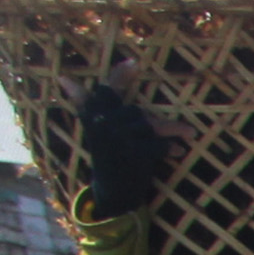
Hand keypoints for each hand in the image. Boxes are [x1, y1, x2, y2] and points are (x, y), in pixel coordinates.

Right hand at [76, 57, 185, 214]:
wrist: (111, 192)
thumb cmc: (106, 156)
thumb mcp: (95, 130)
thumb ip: (89, 104)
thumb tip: (63, 78)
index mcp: (94, 116)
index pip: (107, 90)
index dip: (120, 75)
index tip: (134, 62)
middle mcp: (103, 123)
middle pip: (136, 113)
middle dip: (155, 123)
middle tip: (181, 130)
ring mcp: (118, 138)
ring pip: (150, 126)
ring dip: (171, 131)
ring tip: (189, 134)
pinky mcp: (132, 153)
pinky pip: (158, 144)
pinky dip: (170, 148)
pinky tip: (179, 151)